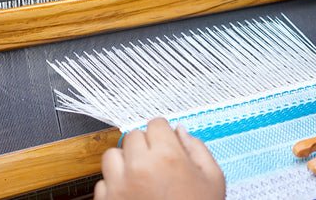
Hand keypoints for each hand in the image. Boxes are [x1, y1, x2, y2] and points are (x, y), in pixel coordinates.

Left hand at [94, 119, 224, 199]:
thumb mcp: (213, 180)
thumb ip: (198, 149)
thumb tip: (181, 132)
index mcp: (167, 157)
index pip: (156, 124)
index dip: (163, 133)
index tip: (165, 143)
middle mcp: (139, 167)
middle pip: (133, 136)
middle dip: (144, 146)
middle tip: (156, 163)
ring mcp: (119, 186)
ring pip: (112, 155)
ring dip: (124, 162)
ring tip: (139, 177)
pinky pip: (102, 183)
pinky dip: (114, 186)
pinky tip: (132, 196)